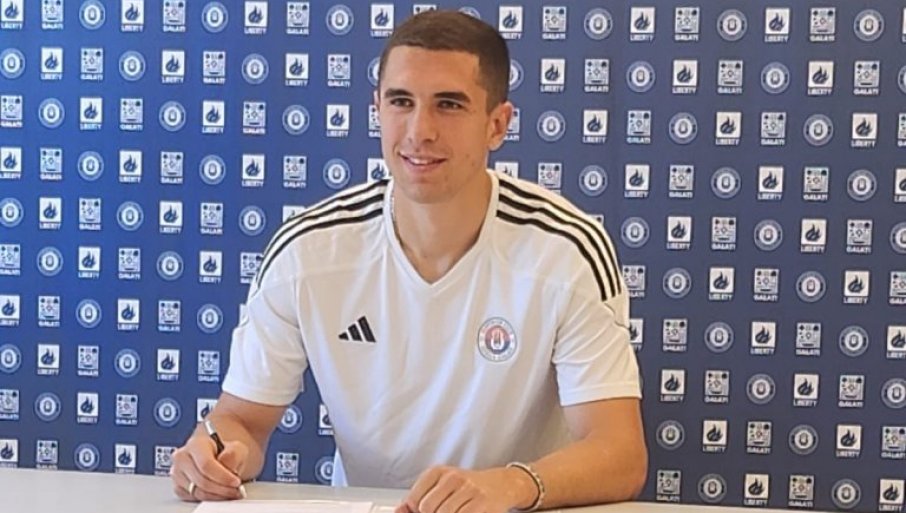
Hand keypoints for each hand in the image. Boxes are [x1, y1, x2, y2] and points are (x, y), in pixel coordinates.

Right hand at [170, 434, 247, 501]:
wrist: (220, 458)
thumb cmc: (226, 452)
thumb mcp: (236, 448)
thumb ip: (233, 455)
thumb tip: (226, 466)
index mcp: (195, 444)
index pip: (206, 464)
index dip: (222, 476)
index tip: (235, 482)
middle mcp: (182, 458)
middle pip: (201, 480)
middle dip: (222, 488)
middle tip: (237, 489)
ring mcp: (178, 473)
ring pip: (198, 491)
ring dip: (217, 495)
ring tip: (231, 491)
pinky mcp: (179, 487)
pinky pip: (195, 497)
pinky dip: (210, 498)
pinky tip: (220, 493)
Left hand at [396, 466, 536, 512]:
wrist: (501, 485)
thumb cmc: (467, 488)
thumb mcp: (441, 487)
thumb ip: (418, 499)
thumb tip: (399, 510)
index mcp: (438, 472)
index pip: (414, 499)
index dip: (418, 511)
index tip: (427, 510)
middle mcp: (452, 477)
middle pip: (427, 508)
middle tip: (444, 511)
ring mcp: (468, 489)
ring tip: (457, 510)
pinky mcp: (482, 502)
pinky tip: (465, 512)